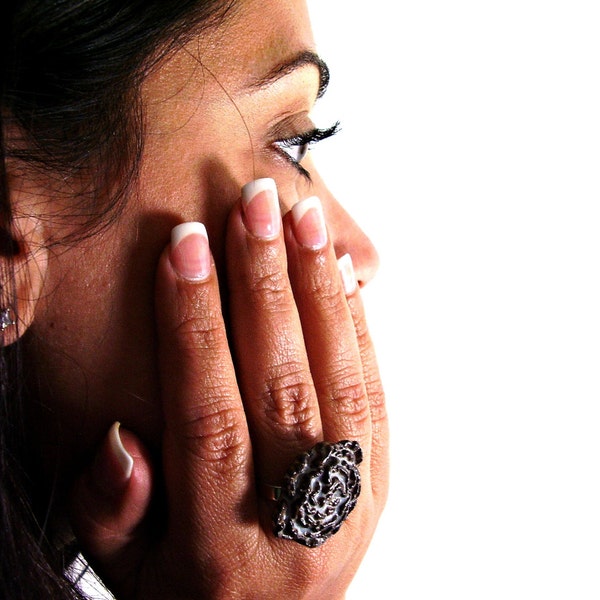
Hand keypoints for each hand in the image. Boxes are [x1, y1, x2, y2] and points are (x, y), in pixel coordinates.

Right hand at [71, 179, 387, 598]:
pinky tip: (342, 275)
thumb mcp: (129, 572)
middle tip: (255, 206)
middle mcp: (298, 519)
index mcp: (223, 545)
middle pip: (282, 383)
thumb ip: (113, 510)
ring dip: (320, 290)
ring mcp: (351, 499)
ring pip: (340, 378)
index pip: (209, 412)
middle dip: (266, 284)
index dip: (195, 323)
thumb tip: (124, 437)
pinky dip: (359, 329)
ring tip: (305, 220)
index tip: (184, 247)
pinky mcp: (380, 484)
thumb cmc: (186, 599)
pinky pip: (374, 395)